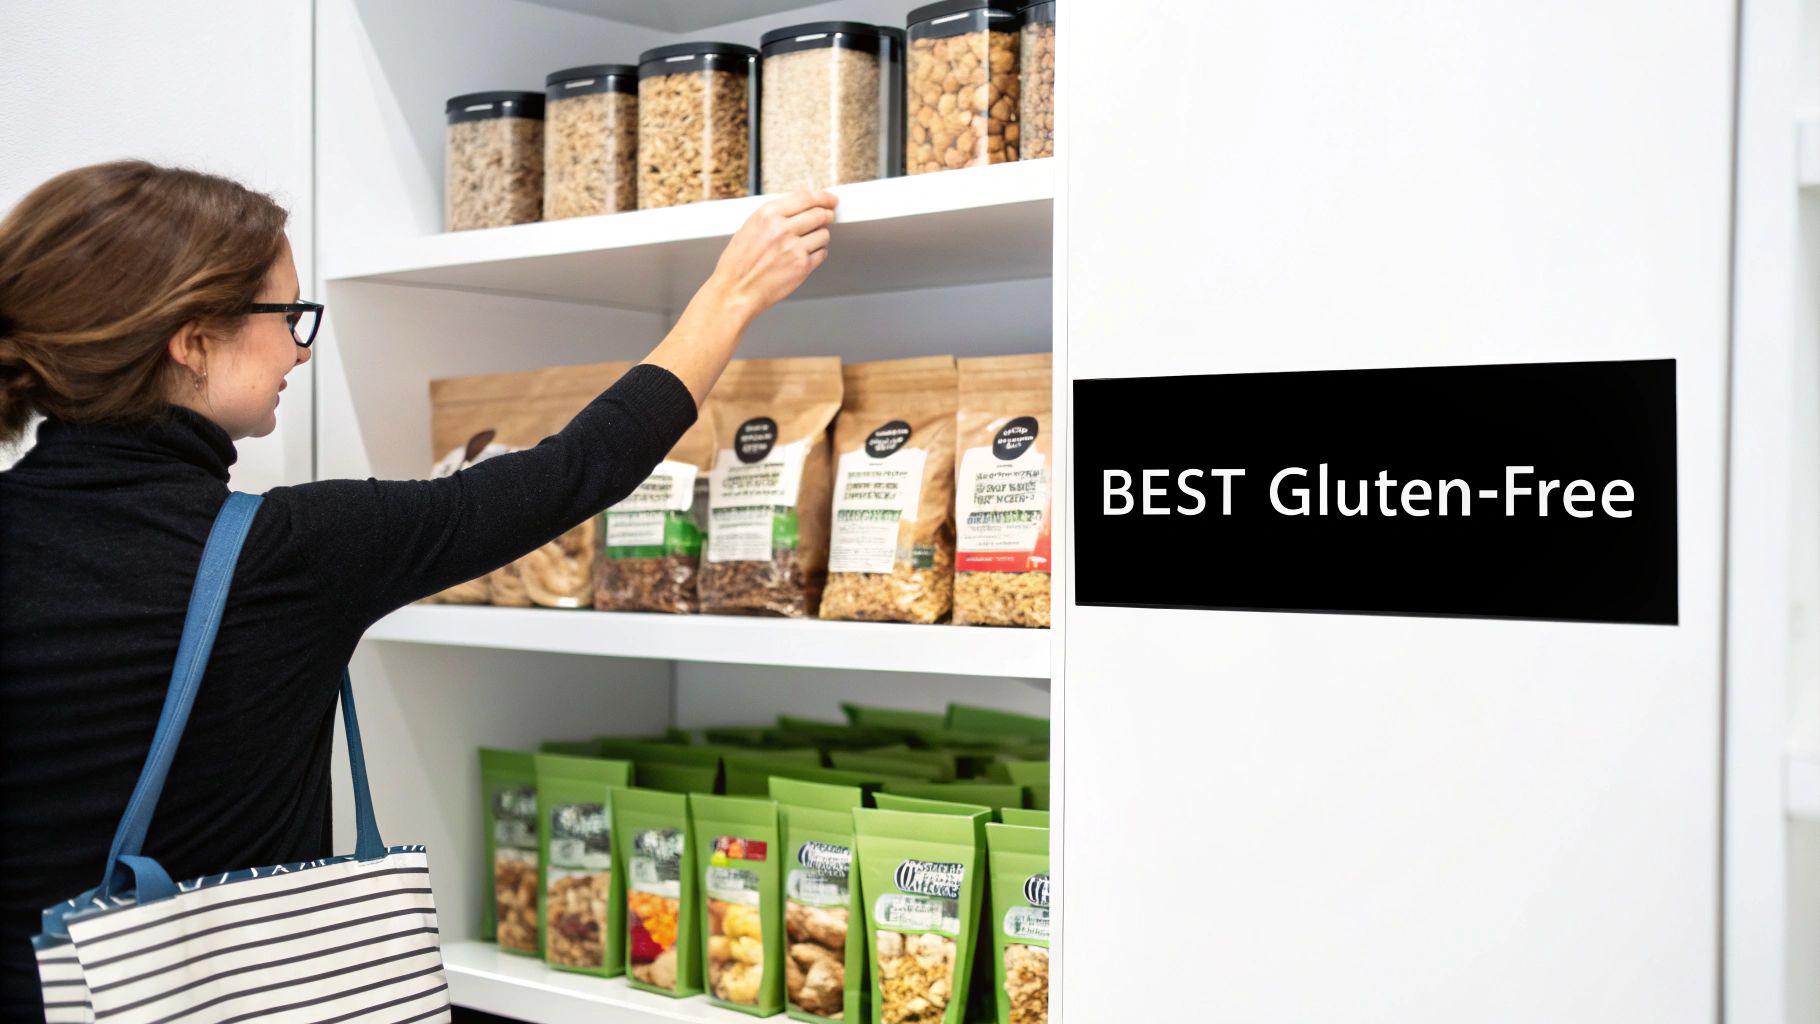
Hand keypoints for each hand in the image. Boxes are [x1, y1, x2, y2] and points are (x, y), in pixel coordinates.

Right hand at [708, 190, 837, 320]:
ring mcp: (794, 247)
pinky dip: (817, 254)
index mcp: (768, 215)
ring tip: (807, 242)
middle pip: (819, 214)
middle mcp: (782, 228)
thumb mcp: (750, 228)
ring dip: (820, 237)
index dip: (823, 197)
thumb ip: (774, 216)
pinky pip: (822, 253)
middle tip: (827, 217)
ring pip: (824, 234)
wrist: (735, 290)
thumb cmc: (738, 263)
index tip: (831, 199)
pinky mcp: (802, 266)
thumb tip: (798, 209)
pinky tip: (804, 257)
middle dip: (826, 215)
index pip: (805, 198)